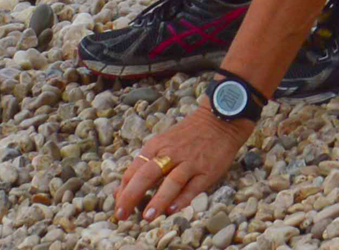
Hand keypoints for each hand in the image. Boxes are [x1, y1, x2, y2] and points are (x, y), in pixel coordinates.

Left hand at [109, 107, 249, 221]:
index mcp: (156, 146)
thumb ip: (145, 165)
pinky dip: (182, 198)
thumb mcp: (162, 143)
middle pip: (147, 175)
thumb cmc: (187, 136)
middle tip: (122, 215)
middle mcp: (170, 154)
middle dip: (132, 196)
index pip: (133, 171)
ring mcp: (190, 162)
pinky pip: (193, 187)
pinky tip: (172, 209)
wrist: (219, 121)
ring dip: (158, 200)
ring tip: (147, 217)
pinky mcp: (207, 171)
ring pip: (171, 182)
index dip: (123, 191)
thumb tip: (122, 192)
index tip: (118, 209)